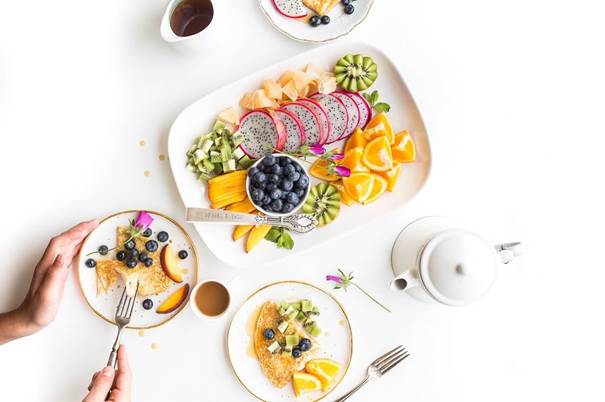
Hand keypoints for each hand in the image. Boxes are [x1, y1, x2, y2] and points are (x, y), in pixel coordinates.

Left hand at [0, 219, 98, 343]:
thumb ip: (54, 275)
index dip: (76, 231)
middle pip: (65, 239)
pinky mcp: (57, 271)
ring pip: (67, 245)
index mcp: (47, 265)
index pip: (62, 242)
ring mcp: (53, 266)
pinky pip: (69, 253)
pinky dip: (78, 246)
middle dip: (80, 229)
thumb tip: (62, 257)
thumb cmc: (38, 310)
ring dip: (80, 235)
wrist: (29, 318)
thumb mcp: (47, 294)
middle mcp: (49, 263)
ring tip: (92, 230)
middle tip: (96, 223)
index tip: (91, 224)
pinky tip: (84, 246)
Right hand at [84, 345, 131, 401]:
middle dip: (108, 372)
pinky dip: (101, 389)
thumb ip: (101, 384)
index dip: (123, 358)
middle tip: (97, 375)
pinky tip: (94, 393)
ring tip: (92, 389)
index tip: (121, 347)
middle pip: (119, 378)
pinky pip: (109, 392)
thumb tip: (107, 370)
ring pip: (113, 385)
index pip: (125, 373)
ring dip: (103, 382)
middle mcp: (123, 400)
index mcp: (123, 398)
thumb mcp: (94, 400)